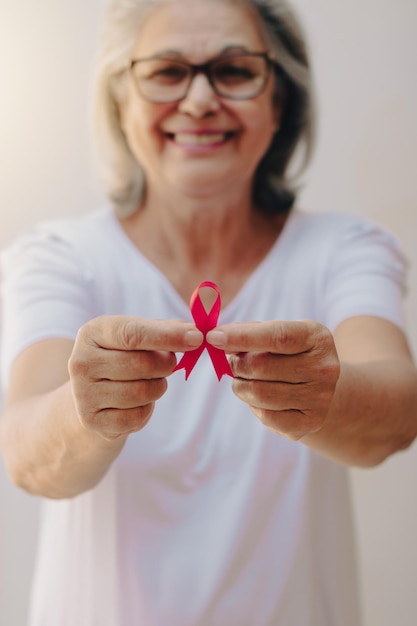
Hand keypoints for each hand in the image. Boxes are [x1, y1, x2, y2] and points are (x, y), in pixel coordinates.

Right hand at [68, 316, 202, 439]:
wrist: (92, 394)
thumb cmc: (122, 357)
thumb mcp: (137, 336)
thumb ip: (165, 329)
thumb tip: (194, 333)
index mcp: (92, 333)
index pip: (132, 333)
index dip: (168, 336)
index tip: (196, 338)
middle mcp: (81, 362)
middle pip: (142, 364)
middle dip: (166, 365)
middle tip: (168, 364)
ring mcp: (83, 394)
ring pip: (142, 392)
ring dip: (158, 387)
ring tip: (150, 381)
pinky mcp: (92, 421)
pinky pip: (136, 417)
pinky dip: (147, 410)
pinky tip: (138, 402)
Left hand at [207, 321, 339, 440]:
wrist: (319, 387)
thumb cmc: (289, 354)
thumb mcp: (278, 333)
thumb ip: (249, 332)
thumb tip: (218, 338)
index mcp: (316, 338)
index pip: (277, 336)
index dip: (242, 337)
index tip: (213, 337)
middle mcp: (324, 367)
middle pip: (261, 367)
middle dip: (236, 365)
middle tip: (232, 363)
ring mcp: (320, 398)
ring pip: (259, 394)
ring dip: (241, 386)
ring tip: (245, 380)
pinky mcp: (311, 423)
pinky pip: (267, 416)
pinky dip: (254, 406)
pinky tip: (261, 399)